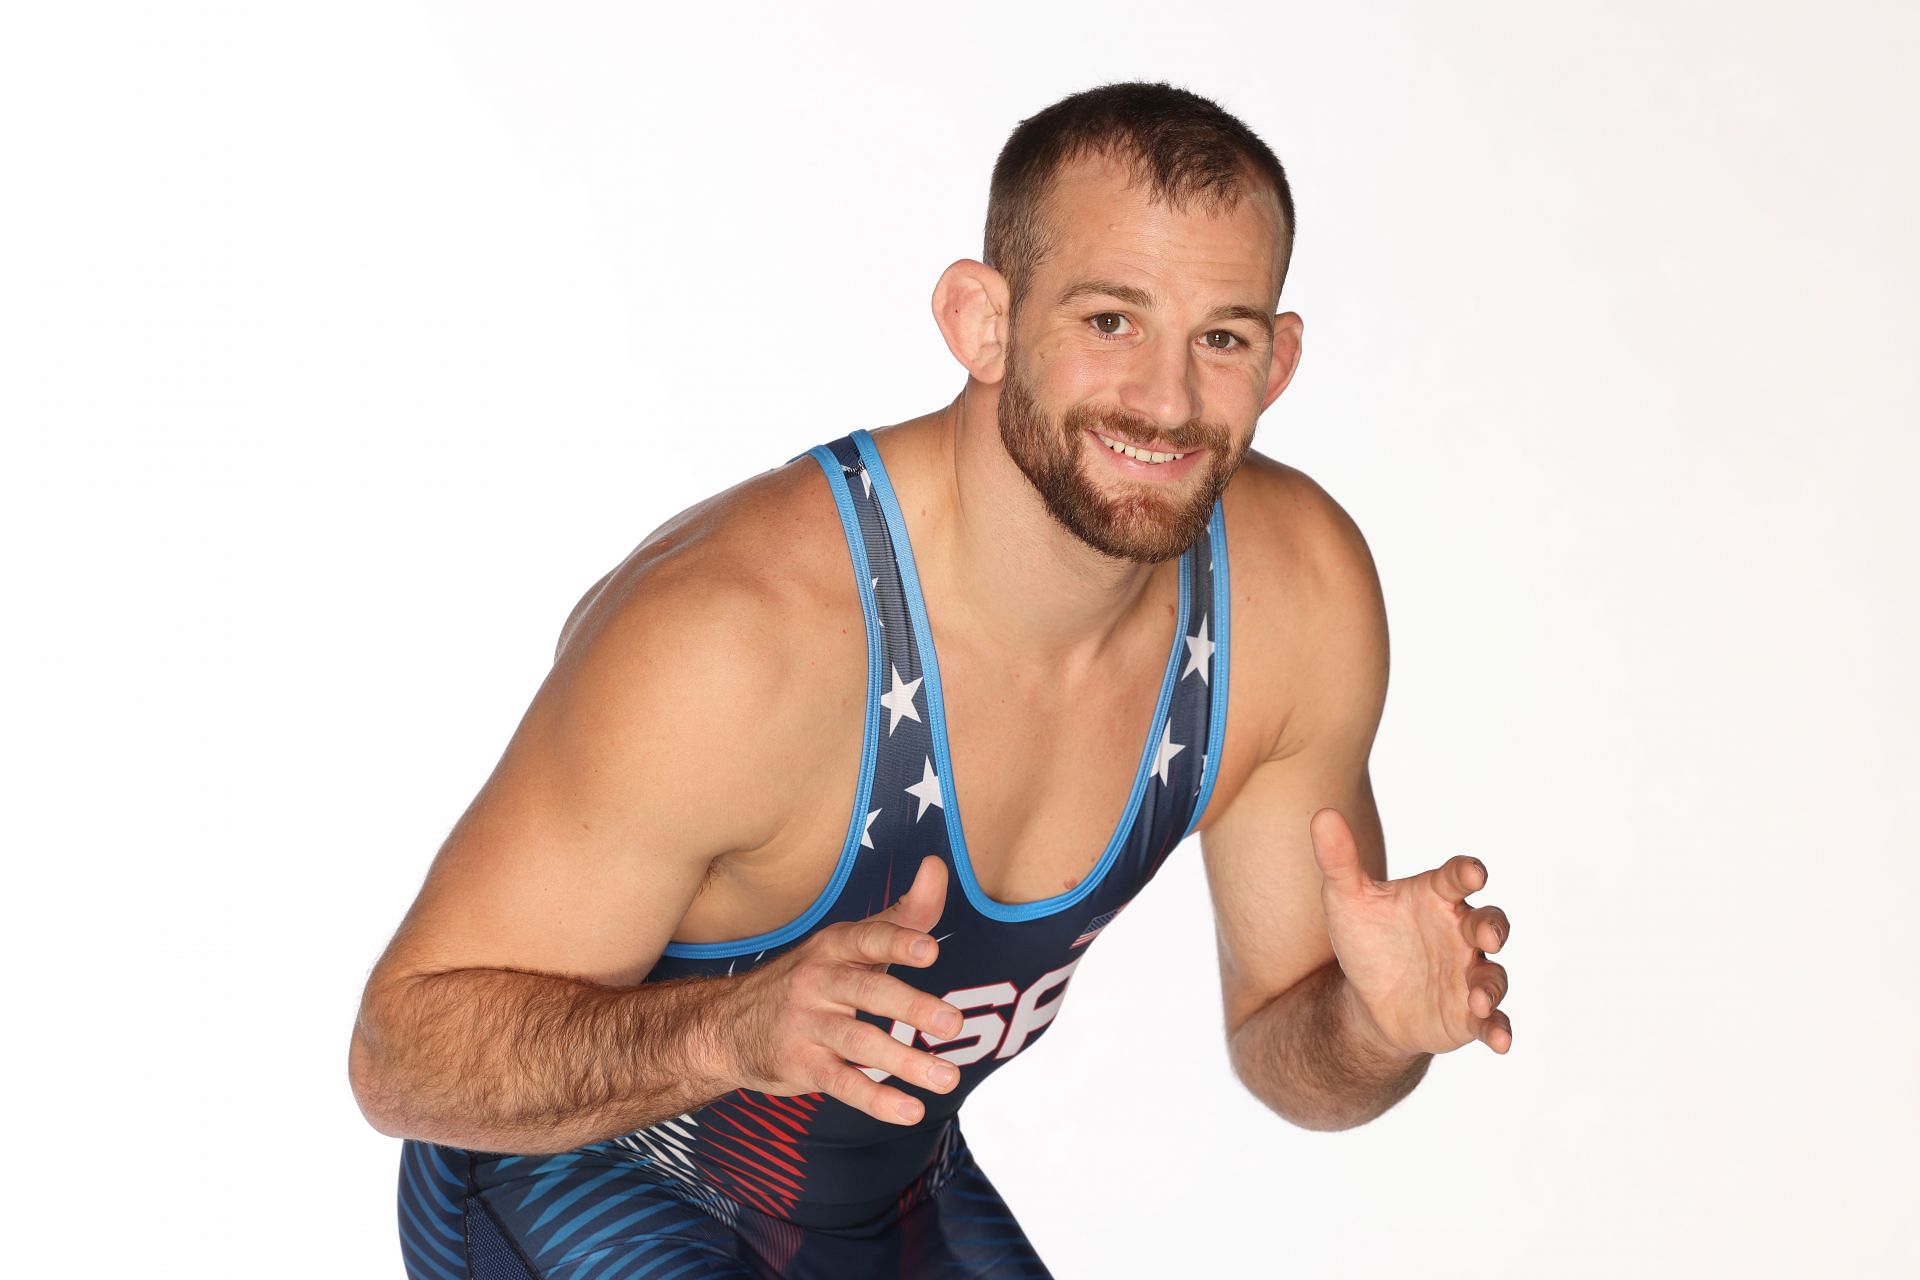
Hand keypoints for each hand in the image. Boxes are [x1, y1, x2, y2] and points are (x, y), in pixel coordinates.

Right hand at [719, 855, 965, 1124]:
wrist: (727, 1025)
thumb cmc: (813, 978)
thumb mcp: (850, 943)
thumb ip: (904, 914)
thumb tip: (938, 865)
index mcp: (835, 947)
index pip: (868, 938)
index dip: (899, 943)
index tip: (931, 950)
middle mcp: (818, 981)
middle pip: (867, 992)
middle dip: (911, 1007)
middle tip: (954, 1023)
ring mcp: (806, 1025)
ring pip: (859, 1044)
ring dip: (906, 1062)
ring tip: (948, 1079)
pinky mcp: (800, 1065)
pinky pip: (841, 1084)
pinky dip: (876, 1100)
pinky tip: (910, 1111)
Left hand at [1310, 808, 1512, 1057]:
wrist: (1368, 1000)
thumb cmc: (1366, 941)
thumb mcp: (1346, 900)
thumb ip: (1338, 860)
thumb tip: (1321, 813)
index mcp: (1437, 898)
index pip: (1457, 877)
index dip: (1467, 872)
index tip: (1472, 873)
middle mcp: (1461, 933)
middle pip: (1489, 922)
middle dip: (1492, 927)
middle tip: (1485, 934)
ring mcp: (1470, 973)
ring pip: (1494, 974)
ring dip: (1491, 984)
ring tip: (1479, 995)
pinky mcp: (1470, 1013)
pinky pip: (1493, 1021)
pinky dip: (1499, 1030)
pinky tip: (1499, 1042)